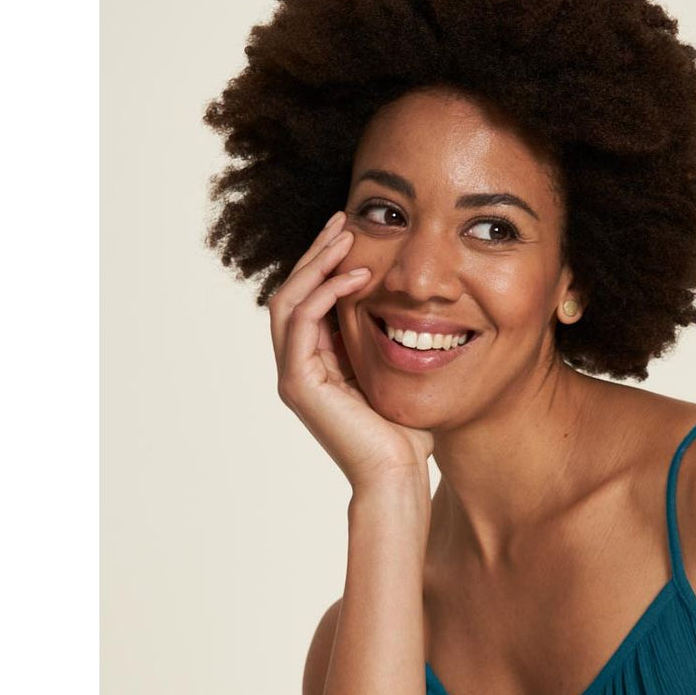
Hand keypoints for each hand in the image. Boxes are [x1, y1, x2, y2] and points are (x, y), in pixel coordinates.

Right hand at [268, 209, 433, 487]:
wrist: (397, 475)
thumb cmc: (406, 435)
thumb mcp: (397, 374)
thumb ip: (387, 342)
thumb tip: (406, 306)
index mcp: (317, 364)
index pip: (310, 300)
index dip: (327, 263)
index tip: (353, 231)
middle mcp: (298, 368)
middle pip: (292, 292)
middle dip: (318, 253)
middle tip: (344, 219)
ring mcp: (293, 375)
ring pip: (289, 300)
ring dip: (317, 264)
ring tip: (347, 235)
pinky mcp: (298, 383)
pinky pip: (302, 322)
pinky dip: (325, 293)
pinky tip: (356, 276)